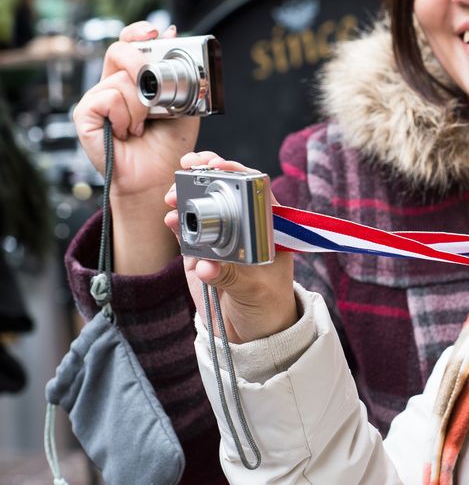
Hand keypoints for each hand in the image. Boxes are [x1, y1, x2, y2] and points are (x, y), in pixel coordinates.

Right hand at [72, 21, 198, 199]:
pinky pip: (108, 99)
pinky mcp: (84, 114)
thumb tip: (173, 33)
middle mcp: (113, 84)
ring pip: (121, 82)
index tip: (154, 33)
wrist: (158, 174)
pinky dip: (124, 116)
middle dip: (141, 64)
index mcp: (134, 78)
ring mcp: (97, 99)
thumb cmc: (168, 143)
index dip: (138, 32)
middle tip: (154, 91)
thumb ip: (179, 73)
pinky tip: (126, 131)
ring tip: (142, 126)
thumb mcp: (184, 103)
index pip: (129, 43)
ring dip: (141, 107)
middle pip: (120, 51)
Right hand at [168, 152, 297, 343]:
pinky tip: (170, 219)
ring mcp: (220, 238)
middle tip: (189, 167)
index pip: (255, 188)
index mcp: (268, 226)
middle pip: (224, 190)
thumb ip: (232, 277)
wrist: (252, 333)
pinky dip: (177, 223)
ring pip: (201, 207)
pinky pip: (186, 232)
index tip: (219, 165)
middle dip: (205, 175)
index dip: (237, 172)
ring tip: (173, 198)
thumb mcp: (256, 291)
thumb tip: (206, 267)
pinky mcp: (199, 254)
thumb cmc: (269, 306)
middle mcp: (243, 226)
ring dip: (185, 197)